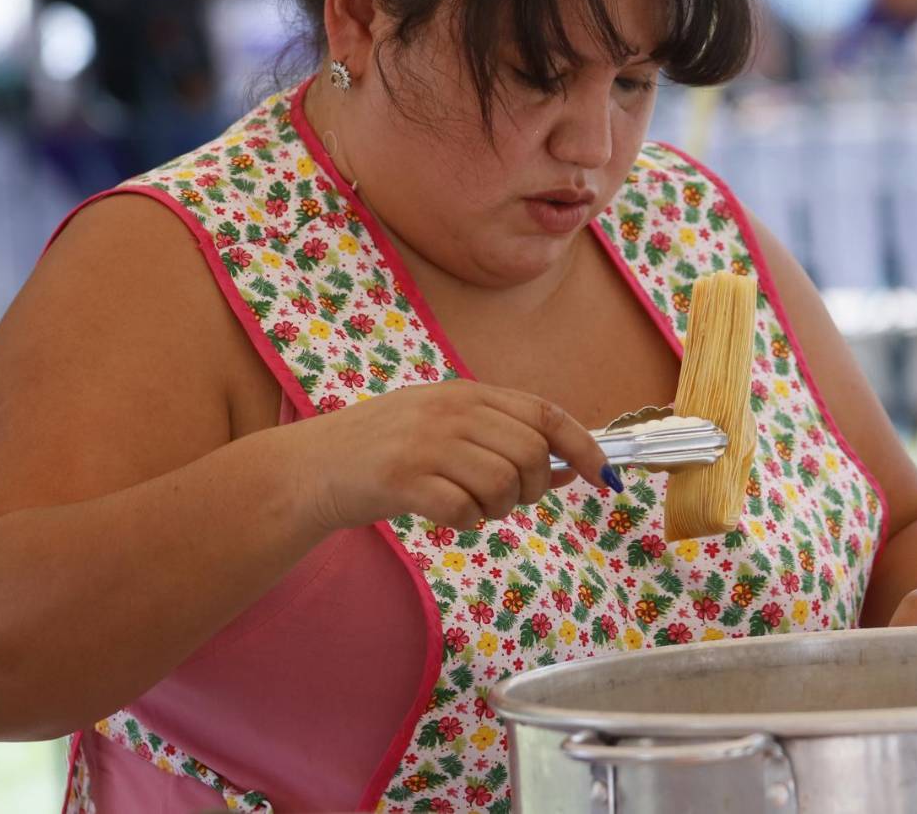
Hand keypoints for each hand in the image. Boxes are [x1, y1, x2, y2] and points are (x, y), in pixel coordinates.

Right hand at [296, 381, 613, 531]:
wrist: (313, 467)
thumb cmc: (386, 450)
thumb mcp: (446, 427)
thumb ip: (504, 439)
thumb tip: (571, 467)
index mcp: (466, 394)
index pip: (545, 414)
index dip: (584, 446)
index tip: (603, 477)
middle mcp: (451, 412)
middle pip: (530, 454)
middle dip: (532, 488)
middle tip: (505, 500)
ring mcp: (426, 444)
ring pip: (502, 484)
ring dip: (496, 509)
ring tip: (469, 506)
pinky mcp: (402, 479)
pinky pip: (463, 510)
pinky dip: (465, 522)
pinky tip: (445, 515)